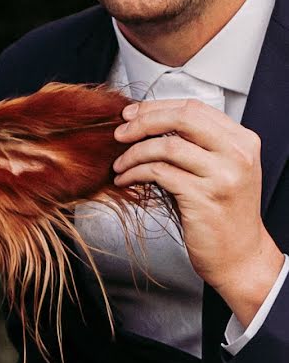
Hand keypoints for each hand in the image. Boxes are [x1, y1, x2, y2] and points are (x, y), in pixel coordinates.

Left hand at [112, 98, 283, 325]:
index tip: (131, 113)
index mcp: (242, 140)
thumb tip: (147, 124)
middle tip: (119, 133)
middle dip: (143, 122)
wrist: (239, 255)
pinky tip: (125, 179)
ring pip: (167, 146)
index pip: (194, 108)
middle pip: (182, 118)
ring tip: (119, 164)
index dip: (156, 107)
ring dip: (134, 153)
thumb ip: (195, 145)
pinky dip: (135, 173)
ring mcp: (222, 175)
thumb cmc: (222, 213)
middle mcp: (237, 153)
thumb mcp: (218, 170)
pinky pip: (159, 173)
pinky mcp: (203, 197)